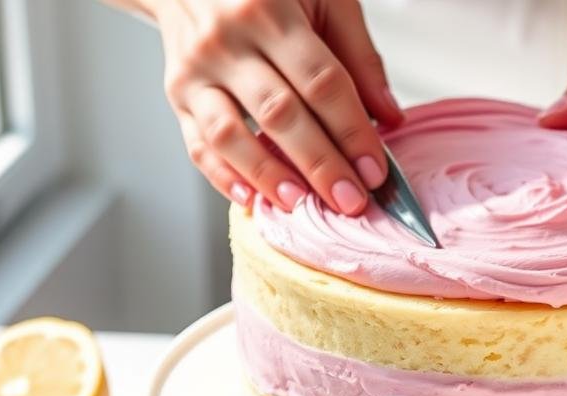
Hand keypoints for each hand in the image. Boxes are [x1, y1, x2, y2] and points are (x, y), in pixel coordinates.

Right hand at [151, 0, 402, 213]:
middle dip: (320, 164)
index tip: (375, 170)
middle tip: (350, 200)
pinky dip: (223, 177)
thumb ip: (358, 55)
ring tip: (302, 205)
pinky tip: (252, 199)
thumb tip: (390, 117)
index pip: (321, 82)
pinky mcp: (176, 94)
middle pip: (280, 113)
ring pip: (230, 134)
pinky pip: (197, 144)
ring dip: (269, 175)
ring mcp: (195, 70)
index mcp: (270, 9)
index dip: (352, 131)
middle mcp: (226, 40)